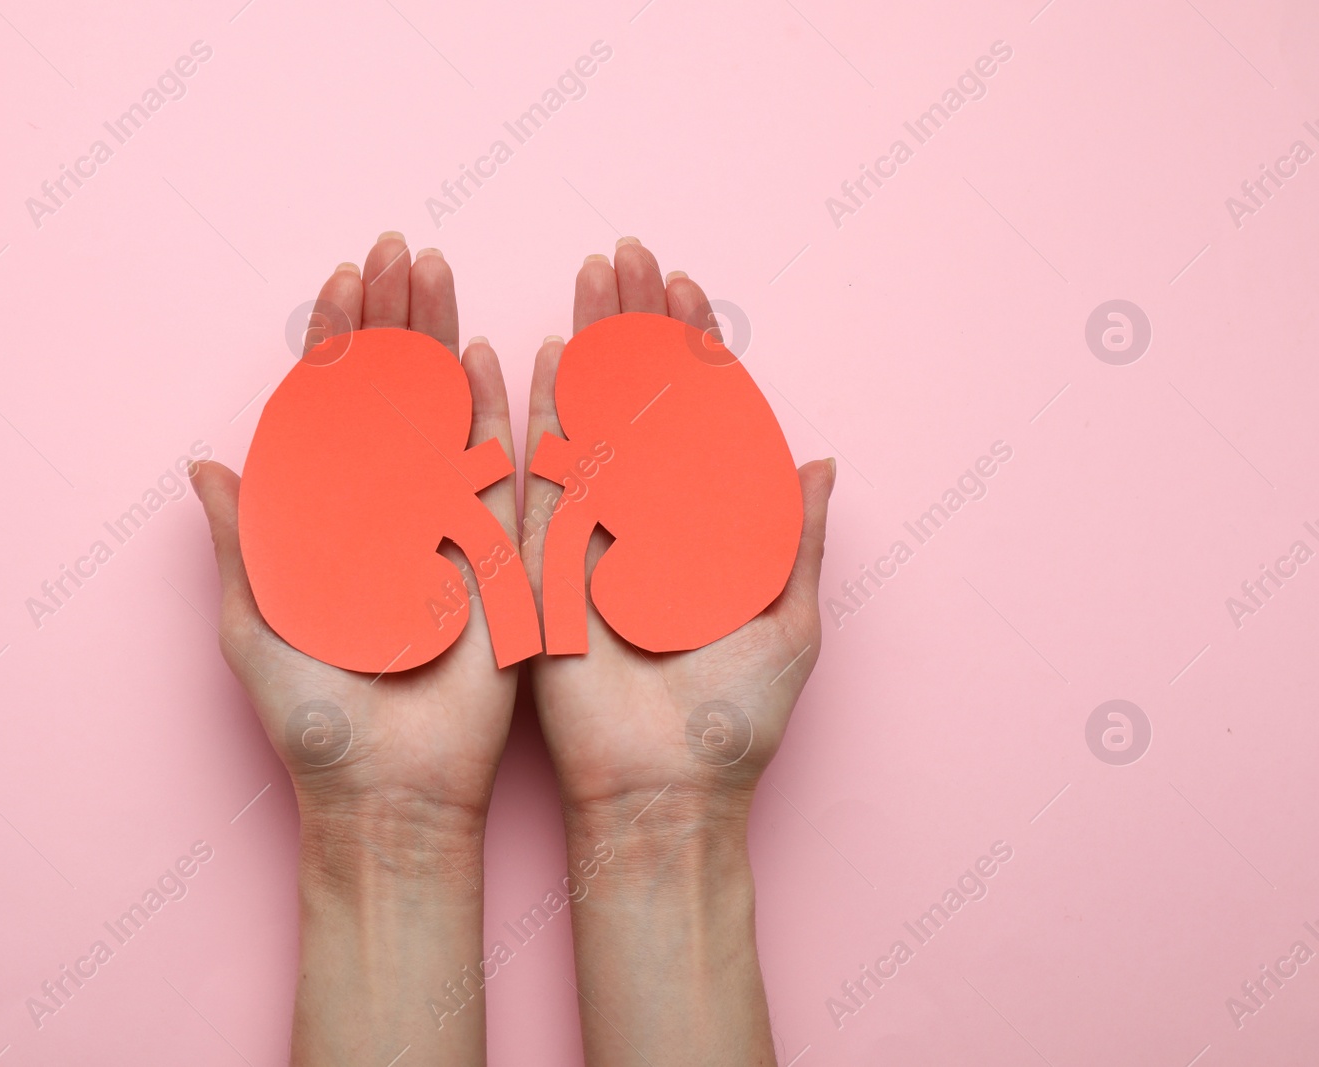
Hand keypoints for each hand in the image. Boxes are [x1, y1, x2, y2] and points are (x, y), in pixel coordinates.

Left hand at [191, 233, 519, 1065]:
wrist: (389, 789)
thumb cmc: (312, 720)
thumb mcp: (254, 628)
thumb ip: (239, 544)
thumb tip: (201, 464)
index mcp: (330, 517)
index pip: (333, 408)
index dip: (337, 340)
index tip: (340, 278)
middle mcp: (392, 508)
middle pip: (393, 390)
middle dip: (392, 314)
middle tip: (396, 245)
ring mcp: (448, 525)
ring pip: (443, 411)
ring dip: (436, 336)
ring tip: (433, 268)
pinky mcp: (497, 556)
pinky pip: (499, 470)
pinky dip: (493, 410)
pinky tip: (486, 352)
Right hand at [522, 239, 834, 831]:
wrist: (660, 790)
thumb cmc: (731, 719)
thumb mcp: (787, 623)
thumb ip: (796, 538)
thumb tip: (819, 457)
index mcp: (703, 520)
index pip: (697, 411)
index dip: (690, 344)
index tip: (684, 285)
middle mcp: (642, 514)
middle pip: (637, 395)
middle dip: (634, 319)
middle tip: (627, 252)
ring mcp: (590, 530)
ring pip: (590, 416)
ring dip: (592, 343)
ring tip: (591, 276)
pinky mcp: (543, 559)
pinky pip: (540, 473)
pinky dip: (537, 413)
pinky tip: (535, 354)